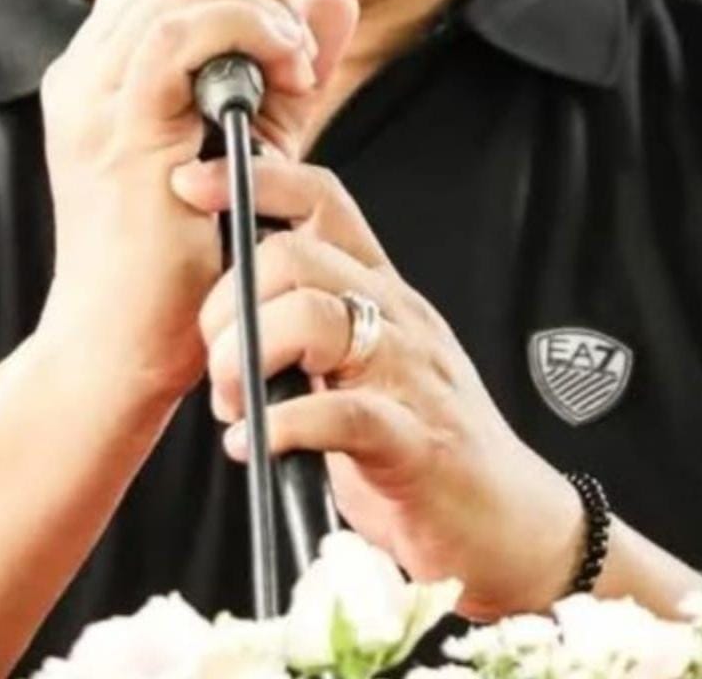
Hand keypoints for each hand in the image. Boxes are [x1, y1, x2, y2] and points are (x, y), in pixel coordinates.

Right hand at [39, 0, 356, 407]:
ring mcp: (95, 97)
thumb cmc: (181, 266)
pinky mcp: (121, 130)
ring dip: (258, 3)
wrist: (122, 353)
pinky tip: (283, 73)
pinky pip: (179, 34)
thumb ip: (287, 71)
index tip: (283, 25)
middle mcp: (87, 73)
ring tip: (294, 63)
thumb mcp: (247, 147)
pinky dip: (245, 31)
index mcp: (102, 70)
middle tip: (297, 41)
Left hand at [171, 153, 583, 618]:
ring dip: (247, 358)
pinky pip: (340, 413)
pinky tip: (253, 444)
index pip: (320, 199)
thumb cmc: (418, 437)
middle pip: (295, 257)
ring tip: (231, 404)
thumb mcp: (361, 358)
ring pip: (313, 318)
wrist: (509, 522)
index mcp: (379, 289)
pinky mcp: (414, 442)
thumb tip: (222, 295)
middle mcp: (395, 316)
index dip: (253, 180)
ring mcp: (408, 374)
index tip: (192, 184)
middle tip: (216, 360)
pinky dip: (282, 426)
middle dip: (230, 302)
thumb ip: (307, 318)